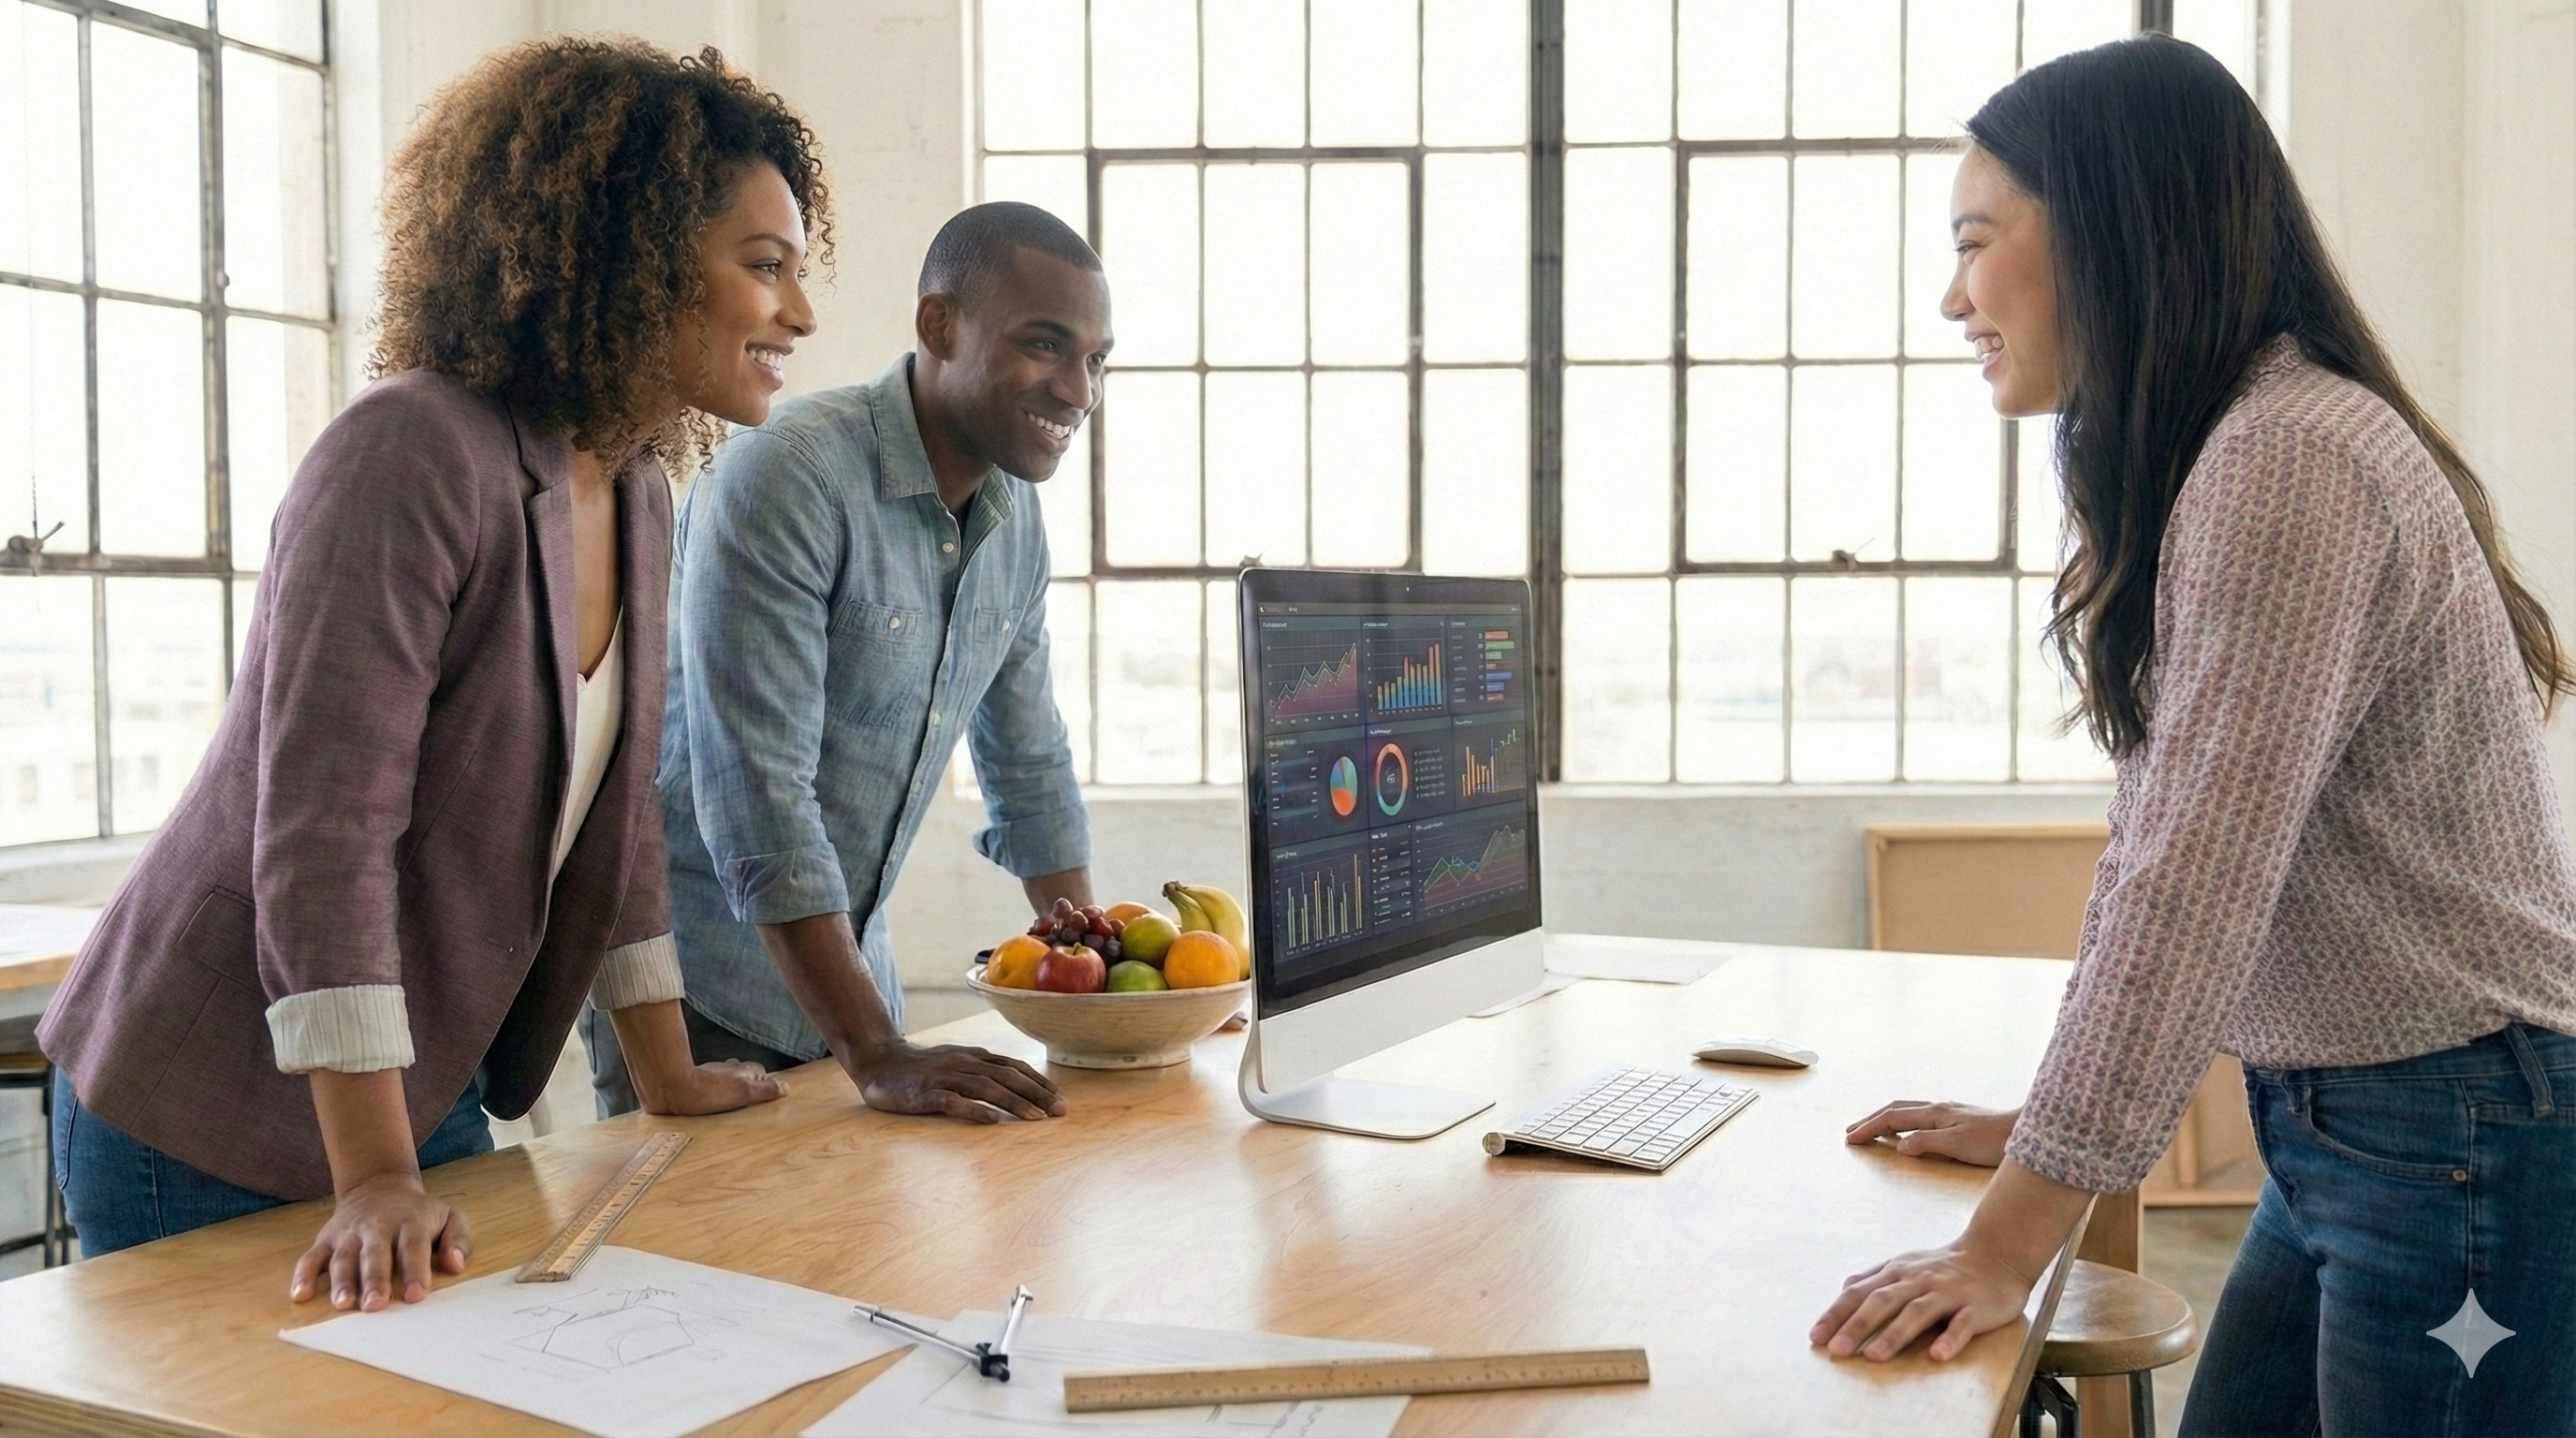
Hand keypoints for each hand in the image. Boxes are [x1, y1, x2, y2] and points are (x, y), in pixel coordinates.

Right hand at [289, 1173, 471, 1310]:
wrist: (380, 1186)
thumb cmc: (419, 1214)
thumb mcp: (449, 1216)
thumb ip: (458, 1239)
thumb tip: (457, 1265)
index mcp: (410, 1222)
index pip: (413, 1247)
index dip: (416, 1271)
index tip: (417, 1295)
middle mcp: (376, 1227)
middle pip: (374, 1255)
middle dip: (375, 1280)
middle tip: (375, 1305)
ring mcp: (349, 1233)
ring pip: (342, 1258)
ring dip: (341, 1282)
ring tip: (343, 1305)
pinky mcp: (326, 1239)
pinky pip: (310, 1257)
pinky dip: (302, 1276)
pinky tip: (300, 1295)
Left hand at [644, 1059, 788, 1116]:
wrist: (672, 1088)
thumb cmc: (710, 1094)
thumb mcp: (745, 1094)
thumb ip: (767, 1090)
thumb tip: (786, 1087)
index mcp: (744, 1070)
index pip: (761, 1074)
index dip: (764, 1085)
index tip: (765, 1098)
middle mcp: (729, 1068)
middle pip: (744, 1074)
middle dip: (747, 1084)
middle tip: (748, 1102)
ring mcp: (711, 1072)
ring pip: (726, 1078)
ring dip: (728, 1087)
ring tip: (729, 1104)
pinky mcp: (694, 1079)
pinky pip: (708, 1084)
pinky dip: (712, 1091)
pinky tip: (708, 1103)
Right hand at [854, 1041, 1065, 1122]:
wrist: (879, 1062)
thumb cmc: (923, 1068)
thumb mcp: (958, 1063)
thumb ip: (984, 1071)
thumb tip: (1018, 1084)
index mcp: (975, 1057)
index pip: (1015, 1068)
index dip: (1039, 1083)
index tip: (1061, 1100)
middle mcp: (964, 1063)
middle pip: (1007, 1077)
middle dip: (1036, 1094)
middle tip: (1059, 1111)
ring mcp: (944, 1078)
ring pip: (986, 1088)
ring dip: (1014, 1102)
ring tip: (1035, 1117)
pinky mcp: (925, 1094)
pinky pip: (953, 1102)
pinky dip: (975, 1110)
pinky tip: (993, 1121)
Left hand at [1810, 1239, 2037, 1361]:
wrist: (1996, 1254)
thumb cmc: (1944, 1267)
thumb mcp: (1904, 1265)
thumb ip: (1875, 1277)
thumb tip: (1844, 1289)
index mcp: (1896, 1273)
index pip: (1859, 1292)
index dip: (1836, 1314)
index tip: (1815, 1337)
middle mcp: (1917, 1281)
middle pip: (1882, 1302)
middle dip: (1856, 1326)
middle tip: (1836, 1351)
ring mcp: (1946, 1293)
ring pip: (1917, 1312)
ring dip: (1894, 1334)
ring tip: (1874, 1356)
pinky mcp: (1975, 1307)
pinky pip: (1962, 1324)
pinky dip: (1950, 1339)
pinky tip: (1937, 1355)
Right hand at [1845, 1100, 2017, 1167]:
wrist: (2025, 1130)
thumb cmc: (1994, 1140)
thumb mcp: (1958, 1144)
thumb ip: (1926, 1142)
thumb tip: (1897, 1146)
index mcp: (1934, 1113)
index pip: (1892, 1118)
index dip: (1869, 1128)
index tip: (1850, 1139)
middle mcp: (1938, 1108)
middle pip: (1895, 1110)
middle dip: (1871, 1120)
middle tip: (1851, 1133)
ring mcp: (1948, 1112)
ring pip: (1907, 1111)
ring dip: (1885, 1120)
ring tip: (1872, 1130)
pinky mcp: (1957, 1119)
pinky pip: (1919, 1118)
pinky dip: (1902, 1123)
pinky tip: (1907, 1133)